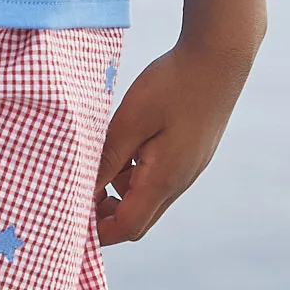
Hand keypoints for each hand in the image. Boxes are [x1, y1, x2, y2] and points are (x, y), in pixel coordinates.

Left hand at [94, 38, 252, 244]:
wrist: (220, 57)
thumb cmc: (173, 85)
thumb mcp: (130, 121)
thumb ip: (107, 160)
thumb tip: (83, 191)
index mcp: (163, 180)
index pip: (126, 227)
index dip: (96, 231)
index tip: (69, 214)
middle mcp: (179, 182)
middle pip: (137, 220)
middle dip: (105, 215)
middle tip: (78, 190)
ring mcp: (188, 168)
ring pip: (147, 197)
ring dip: (119, 190)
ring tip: (100, 159)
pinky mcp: (191, 153)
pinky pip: (158, 177)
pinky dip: (135, 173)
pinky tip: (125, 144)